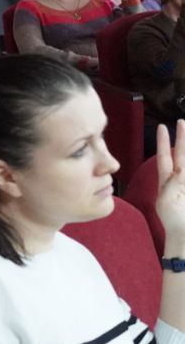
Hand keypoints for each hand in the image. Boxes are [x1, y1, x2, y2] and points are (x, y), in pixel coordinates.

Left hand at [156, 121, 184, 251]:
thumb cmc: (174, 222)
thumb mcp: (165, 201)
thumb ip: (169, 185)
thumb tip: (177, 174)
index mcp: (168, 182)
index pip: (165, 157)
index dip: (163, 143)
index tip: (161, 128)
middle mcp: (181, 180)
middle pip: (182, 155)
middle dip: (182, 139)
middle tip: (182, 121)